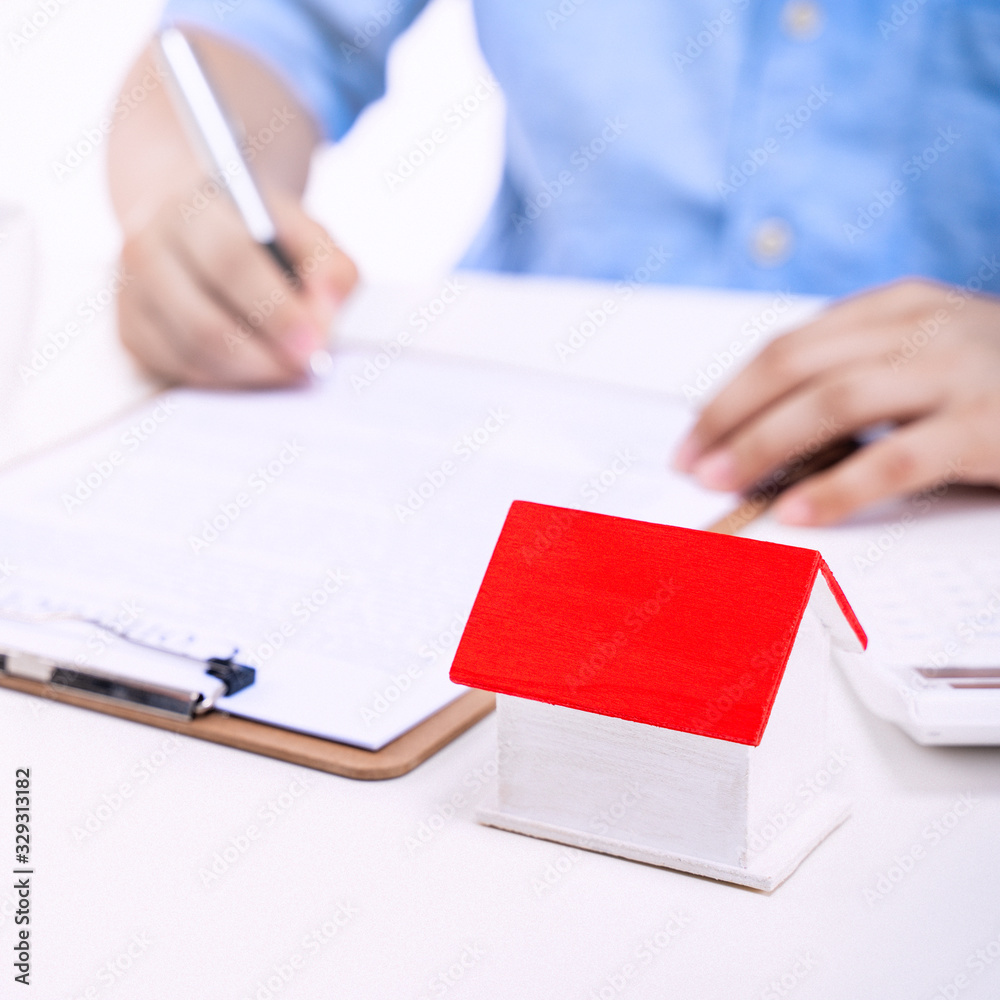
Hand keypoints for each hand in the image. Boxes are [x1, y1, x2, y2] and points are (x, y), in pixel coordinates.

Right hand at [118, 182, 357, 387]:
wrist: (204, 227)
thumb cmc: (263, 236)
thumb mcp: (305, 234)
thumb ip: (329, 267)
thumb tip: (327, 314)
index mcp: (194, 207)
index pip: (230, 262)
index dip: (276, 310)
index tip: (313, 343)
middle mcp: (148, 245)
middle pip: (203, 320)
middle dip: (263, 355)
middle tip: (304, 368)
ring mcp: (130, 290)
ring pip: (189, 353)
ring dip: (247, 372)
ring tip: (286, 369)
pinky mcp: (128, 328)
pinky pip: (175, 370)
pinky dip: (222, 379)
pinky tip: (252, 369)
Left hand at [674, 278, 999, 524]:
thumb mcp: (932, 351)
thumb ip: (864, 371)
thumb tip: (774, 425)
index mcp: (899, 307)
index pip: (787, 348)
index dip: (730, 394)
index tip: (694, 435)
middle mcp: (921, 328)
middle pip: (794, 368)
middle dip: (730, 419)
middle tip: (693, 464)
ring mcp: (956, 372)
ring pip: (832, 404)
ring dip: (764, 446)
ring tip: (725, 483)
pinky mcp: (988, 425)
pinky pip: (895, 459)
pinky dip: (838, 488)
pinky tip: (799, 512)